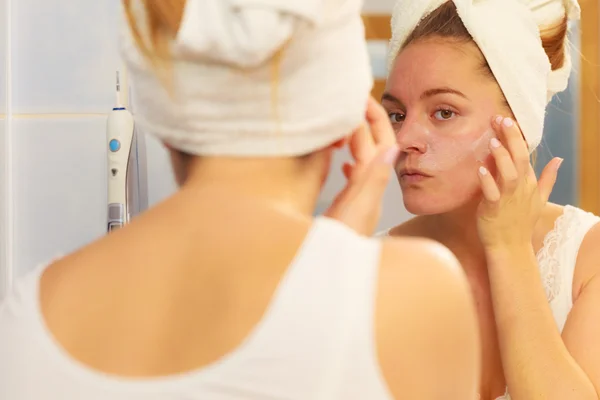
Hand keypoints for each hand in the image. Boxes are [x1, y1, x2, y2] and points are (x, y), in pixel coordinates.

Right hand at [324, 96, 398, 235]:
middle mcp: (367, 188)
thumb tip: (395, 148)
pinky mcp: (346, 206)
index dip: (372, 118)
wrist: (329, 272)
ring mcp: (357, 197)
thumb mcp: (358, 210)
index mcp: (371, 185)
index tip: (363, 96)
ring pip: (360, 157)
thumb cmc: (341, 245)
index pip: (378, 143)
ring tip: (346, 120)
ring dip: (355, 137)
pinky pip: (352, 176)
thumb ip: (374, 180)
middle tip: (351, 98)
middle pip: (371, 146)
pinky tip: (343, 159)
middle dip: (364, 121)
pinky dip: (348, 161)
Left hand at [476, 116, 562, 251]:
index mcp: (529, 183)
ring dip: (501, 157)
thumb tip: (559, 159)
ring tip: (492, 141)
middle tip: (501, 120)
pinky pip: (491, 193)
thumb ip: (548, 178)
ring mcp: (508, 199)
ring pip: (508, 174)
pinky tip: (480, 168)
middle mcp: (521, 188)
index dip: (516, 136)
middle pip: (519, 159)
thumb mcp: (539, 198)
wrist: (510, 247)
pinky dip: (486, 181)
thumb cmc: (521, 222)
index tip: (507, 119)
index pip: (525, 154)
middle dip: (511, 139)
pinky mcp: (494, 209)